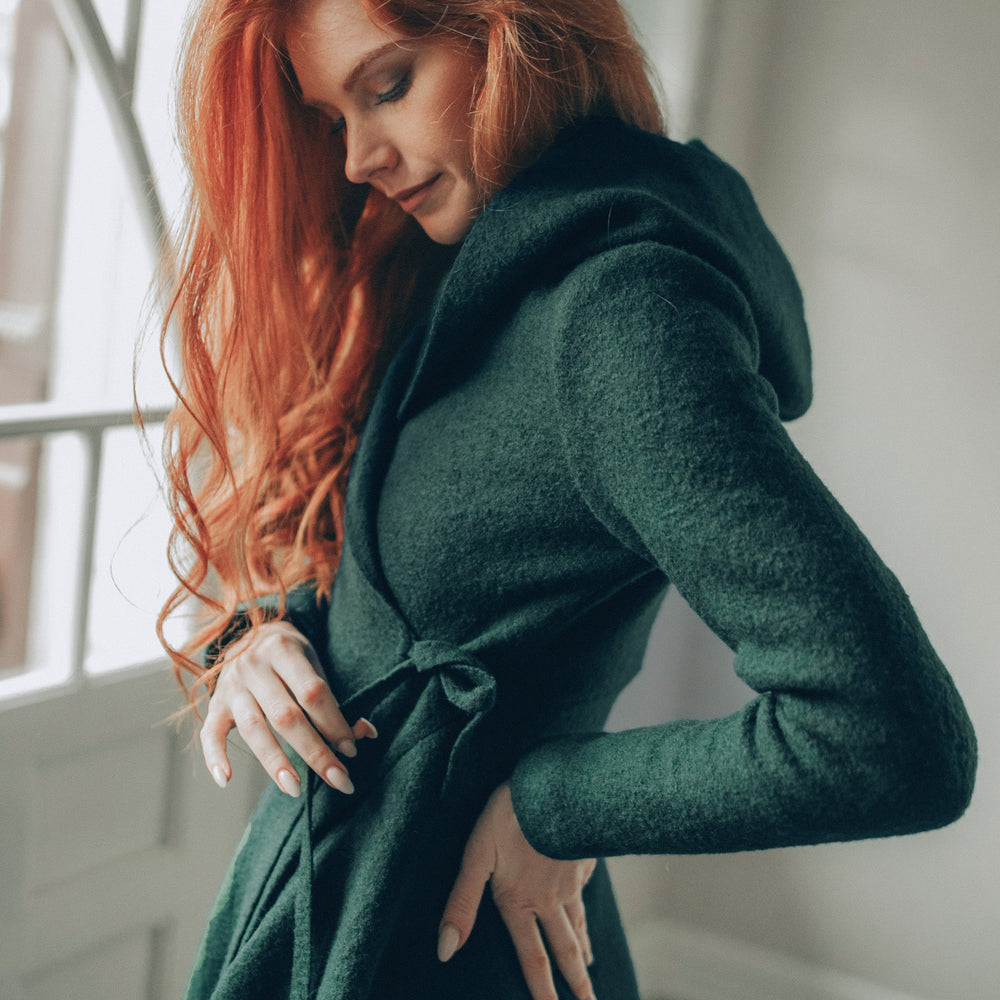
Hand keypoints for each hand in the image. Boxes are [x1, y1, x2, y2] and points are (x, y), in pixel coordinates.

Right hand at [200, 620, 376, 795]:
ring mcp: (231, 687)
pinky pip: (209, 733)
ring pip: (252, 728)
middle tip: (338, 780)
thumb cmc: (293, 658)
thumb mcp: (316, 664)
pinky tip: (225, 780)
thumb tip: (365, 733)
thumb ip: (334, 700)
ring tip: (294, 789)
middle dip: (314, 751)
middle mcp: (254, 667)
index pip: (312, 692)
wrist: (248, 634)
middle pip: (285, 715)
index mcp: (284, 650)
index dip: (334, 723)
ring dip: (274, 762)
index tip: (350, 750)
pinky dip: (214, 757)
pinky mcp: (215, 704)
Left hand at [439, 783, 596, 999]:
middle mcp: (549, 898)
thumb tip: (445, 951)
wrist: (552, 782)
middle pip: (565, 948)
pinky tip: (586, 905)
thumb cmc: (506, 815)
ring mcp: (570, 879)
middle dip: (576, 983)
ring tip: (589, 967)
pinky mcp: (581, 857)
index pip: (532, 958)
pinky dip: (587, 906)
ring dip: (583, 949)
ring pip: (578, 921)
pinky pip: (585, 890)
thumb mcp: (475, 856)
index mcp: (520, 901)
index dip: (542, 991)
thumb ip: (461, 903)